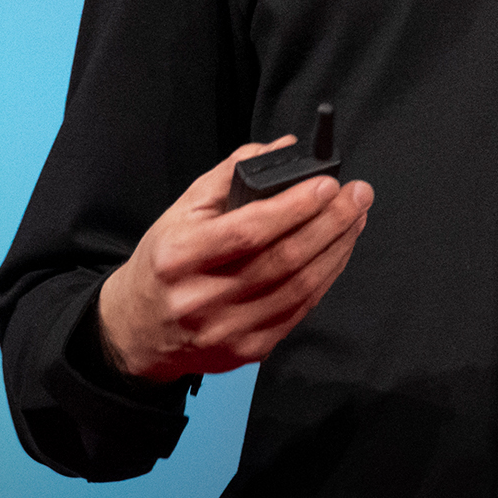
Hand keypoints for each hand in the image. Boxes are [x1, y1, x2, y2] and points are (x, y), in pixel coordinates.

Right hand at [96, 135, 374, 381]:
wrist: (138, 331)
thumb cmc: (165, 263)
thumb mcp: (182, 211)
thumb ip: (231, 174)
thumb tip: (282, 147)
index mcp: (179, 258)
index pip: (248, 231)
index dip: (295, 207)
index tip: (328, 184)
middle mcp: (201, 299)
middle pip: (283, 259)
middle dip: (331, 222)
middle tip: (359, 195)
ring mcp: (227, 330)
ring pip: (300, 287)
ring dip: (337, 248)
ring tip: (356, 218)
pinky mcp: (248, 350)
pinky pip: (300, 311)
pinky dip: (326, 277)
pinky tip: (338, 251)